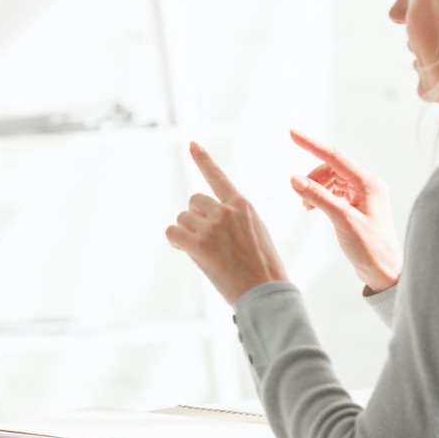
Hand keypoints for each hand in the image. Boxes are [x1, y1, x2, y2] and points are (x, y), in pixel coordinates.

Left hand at [166, 142, 287, 303]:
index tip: (192, 144)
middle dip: (195, 217)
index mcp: (243, 205)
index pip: (218, 177)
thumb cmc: (263, 268)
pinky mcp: (198, 244)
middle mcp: (226, 211)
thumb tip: (206, 219)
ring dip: (187, 232)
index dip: (203, 160)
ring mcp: (212, 226)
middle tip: (206, 240)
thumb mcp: (256, 232)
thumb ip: (234, 218)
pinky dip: (175, 240)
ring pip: (183, 218)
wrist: (265, 292)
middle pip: (194, 201)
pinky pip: (173, 232)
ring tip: (206, 252)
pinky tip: (186, 250)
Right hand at [287, 129, 402, 292]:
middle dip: (312, 178)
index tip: (292, 133)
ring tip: (306, 207)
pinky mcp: (358, 206)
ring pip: (330, 180)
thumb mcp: (342, 220)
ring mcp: (363, 195)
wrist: (385, 272)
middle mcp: (367, 185)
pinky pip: (334, 191)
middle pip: (331, 168)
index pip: (334, 157)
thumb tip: (295, 179)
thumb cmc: (371, 248)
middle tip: (299, 196)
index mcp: (368, 183)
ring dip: (315, 188)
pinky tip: (313, 208)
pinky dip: (320, 196)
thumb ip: (318, 197)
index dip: (311, 145)